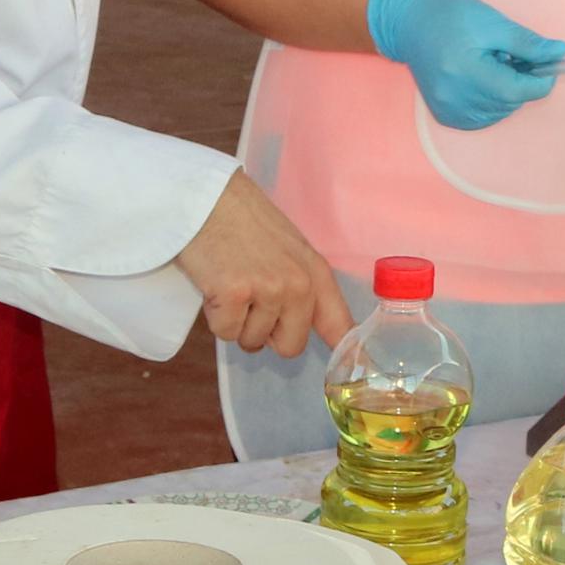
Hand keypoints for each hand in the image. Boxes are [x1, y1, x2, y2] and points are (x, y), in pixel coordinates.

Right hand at [175, 171, 352, 355]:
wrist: (205, 197)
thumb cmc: (241, 220)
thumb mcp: (288, 249)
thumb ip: (303, 286)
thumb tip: (303, 327)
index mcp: (315, 273)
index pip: (340, 324)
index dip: (348, 353)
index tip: (359, 368)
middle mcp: (298, 285)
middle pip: (290, 346)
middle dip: (266, 333)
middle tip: (250, 300)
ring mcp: (268, 290)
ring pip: (252, 340)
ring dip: (237, 320)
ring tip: (230, 281)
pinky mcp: (235, 295)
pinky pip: (226, 331)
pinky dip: (215, 315)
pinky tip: (215, 282)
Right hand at [364, 0, 562, 130]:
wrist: (407, 22)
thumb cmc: (450, 15)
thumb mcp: (492, 21)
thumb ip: (526, 42)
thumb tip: (559, 53)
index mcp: (465, 71)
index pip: (517, 91)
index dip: (541, 80)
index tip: (547, 64)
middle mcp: (454, 98)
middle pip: (511, 102)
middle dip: (522, 82)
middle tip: (511, 56)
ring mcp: (448, 111)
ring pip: (500, 112)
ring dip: (507, 92)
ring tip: (491, 65)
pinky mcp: (445, 116)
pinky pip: (483, 118)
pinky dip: (492, 102)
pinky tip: (481, 80)